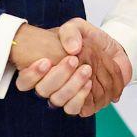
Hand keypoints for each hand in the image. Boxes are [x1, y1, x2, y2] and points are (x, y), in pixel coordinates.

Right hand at [15, 18, 130, 116]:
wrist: (112, 51)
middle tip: (73, 60)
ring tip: (86, 69)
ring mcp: (64, 96)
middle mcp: (51, 86)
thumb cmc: (88, 40)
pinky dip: (80, 97)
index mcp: (43, 69)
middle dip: (57, 76)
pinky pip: (74, 109)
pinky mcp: (80, 105)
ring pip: (57, 100)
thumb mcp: (77, 27)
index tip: (46, 61)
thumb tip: (71, 49)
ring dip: (71, 85)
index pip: (24, 81)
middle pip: (42, 90)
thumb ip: (70, 32)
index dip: (30, 75)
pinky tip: (89, 83)